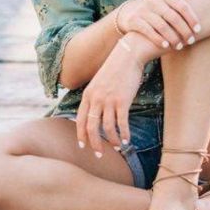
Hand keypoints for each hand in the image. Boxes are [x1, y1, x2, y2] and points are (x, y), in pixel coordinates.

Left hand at [76, 35, 145, 155]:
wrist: (128, 55)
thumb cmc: (115, 68)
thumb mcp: (99, 81)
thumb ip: (95, 96)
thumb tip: (96, 113)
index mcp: (88, 94)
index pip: (80, 120)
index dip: (81, 135)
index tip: (83, 146)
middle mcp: (96, 98)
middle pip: (91, 128)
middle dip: (95, 144)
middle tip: (99, 154)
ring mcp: (109, 100)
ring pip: (108, 128)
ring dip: (112, 140)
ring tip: (118, 146)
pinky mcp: (122, 100)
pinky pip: (122, 123)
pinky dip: (124, 134)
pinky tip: (127, 140)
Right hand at [118, 0, 199, 50]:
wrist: (128, 12)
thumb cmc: (154, 5)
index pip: (182, 6)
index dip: (192, 19)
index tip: (198, 30)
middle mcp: (153, 0)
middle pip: (173, 17)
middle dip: (184, 31)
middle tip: (191, 41)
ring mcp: (143, 10)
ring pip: (162, 26)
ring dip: (173, 38)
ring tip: (180, 46)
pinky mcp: (134, 20)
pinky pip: (149, 31)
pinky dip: (159, 39)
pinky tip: (166, 46)